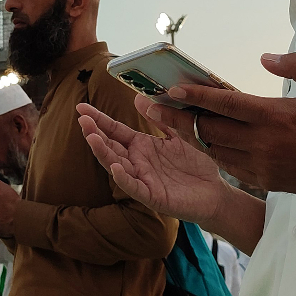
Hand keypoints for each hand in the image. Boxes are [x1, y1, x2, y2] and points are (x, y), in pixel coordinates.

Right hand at [77, 102, 230, 225]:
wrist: (216, 192)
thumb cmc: (197, 164)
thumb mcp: (180, 134)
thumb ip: (160, 118)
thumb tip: (138, 98)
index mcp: (142, 146)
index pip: (115, 131)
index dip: (98, 119)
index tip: (80, 107)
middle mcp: (137, 162)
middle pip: (110, 147)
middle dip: (95, 133)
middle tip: (82, 119)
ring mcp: (143, 180)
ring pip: (116, 166)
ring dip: (103, 153)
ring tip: (91, 138)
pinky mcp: (153, 197)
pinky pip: (134, 188)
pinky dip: (123, 178)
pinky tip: (114, 167)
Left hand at [135, 52, 295, 219]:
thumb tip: (264, 58)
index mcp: (277, 117)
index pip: (226, 104)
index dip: (195, 95)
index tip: (170, 88)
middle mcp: (264, 144)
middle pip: (209, 129)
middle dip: (175, 117)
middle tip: (147, 104)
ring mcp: (262, 166)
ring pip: (213, 149)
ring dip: (187, 134)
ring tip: (163, 119)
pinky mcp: (264, 181)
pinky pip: (227, 164)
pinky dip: (209, 150)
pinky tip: (197, 138)